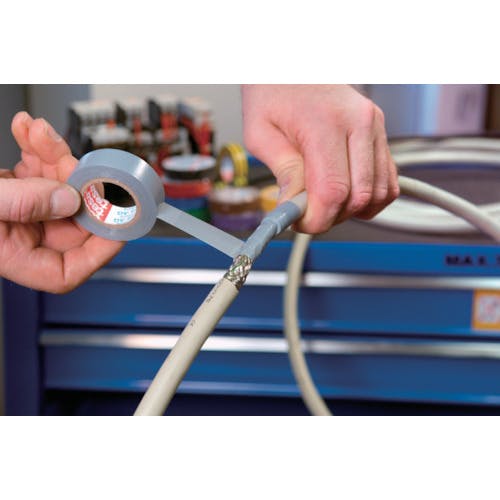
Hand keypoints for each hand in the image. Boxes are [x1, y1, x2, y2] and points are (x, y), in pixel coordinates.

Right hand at [2, 112, 123, 292]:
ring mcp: (16, 214)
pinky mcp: (10, 190)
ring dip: (56, 158)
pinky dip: (37, 150)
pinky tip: (28, 130)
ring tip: (39, 134)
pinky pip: (38, 173)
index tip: (120, 221)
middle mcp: (17, 238)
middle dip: (79, 185)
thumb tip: (69, 199)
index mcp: (10, 254)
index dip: (101, 248)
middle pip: (73, 220)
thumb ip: (23, 203)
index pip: (70, 270)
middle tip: (79, 162)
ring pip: (59, 190)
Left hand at [241, 84, 399, 232]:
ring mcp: (375, 127)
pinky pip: (388, 181)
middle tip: (306, 212)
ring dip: (351, 210)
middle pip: (359, 196)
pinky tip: (345, 195)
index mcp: (325, 123)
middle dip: (332, 216)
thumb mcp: (260, 133)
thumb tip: (295, 209)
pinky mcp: (380, 135)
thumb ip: (283, 173)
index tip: (300, 223)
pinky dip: (369, 198)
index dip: (317, 219)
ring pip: (378, 193)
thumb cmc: (274, 92)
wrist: (294, 64)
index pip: (333, 190)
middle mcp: (359, 124)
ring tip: (323, 199)